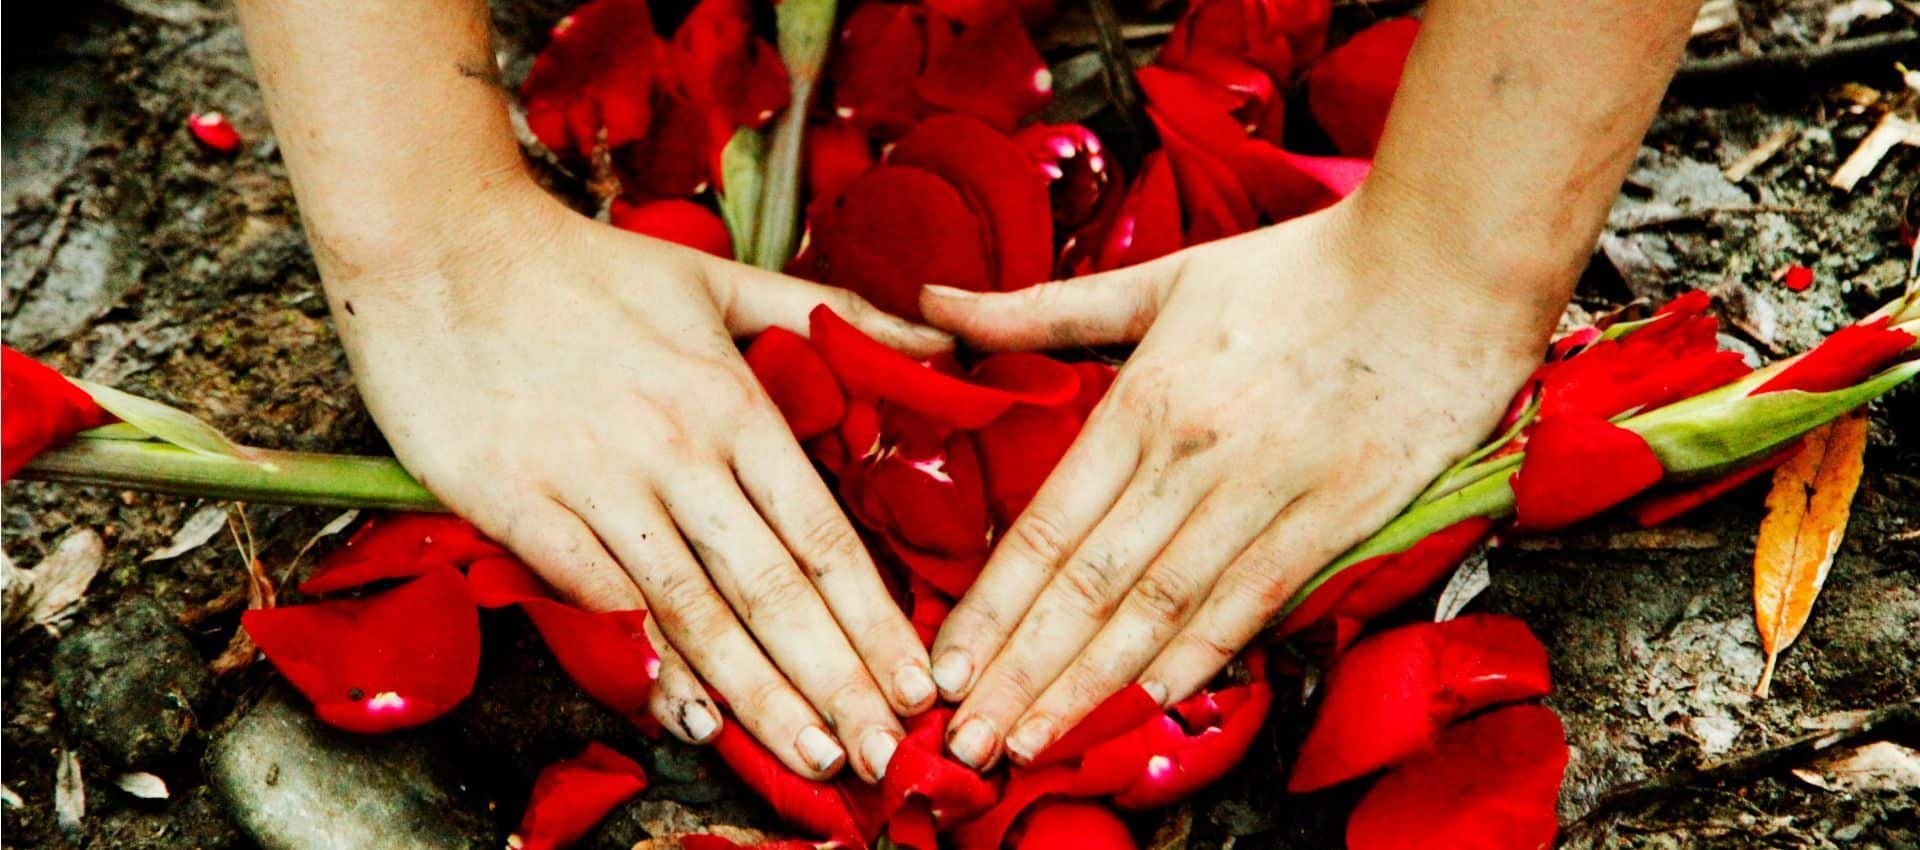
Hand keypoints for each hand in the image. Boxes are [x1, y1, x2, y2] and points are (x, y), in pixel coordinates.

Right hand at [327, 181, 945, 781]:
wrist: (439, 241)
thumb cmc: (583, 268)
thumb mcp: (719, 278)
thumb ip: (828, 315)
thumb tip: (936, 337)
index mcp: (731, 401)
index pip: (821, 533)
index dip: (874, 618)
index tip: (916, 682)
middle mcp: (676, 449)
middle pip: (772, 589)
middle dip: (836, 680)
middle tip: (884, 753)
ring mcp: (595, 480)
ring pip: (693, 608)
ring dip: (757, 693)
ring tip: (809, 754)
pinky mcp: (517, 502)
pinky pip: (594, 598)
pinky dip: (643, 660)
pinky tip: (688, 713)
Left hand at [920, 199, 1563, 768]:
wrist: (1442, 265)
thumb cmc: (1296, 270)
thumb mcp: (1158, 280)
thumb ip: (1039, 311)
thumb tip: (931, 302)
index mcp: (1142, 402)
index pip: (1044, 528)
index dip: (989, 608)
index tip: (944, 669)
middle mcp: (1192, 458)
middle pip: (1087, 586)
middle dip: (1020, 671)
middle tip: (965, 742)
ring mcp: (1265, 493)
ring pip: (1159, 608)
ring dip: (1090, 685)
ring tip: (1031, 742)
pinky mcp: (1335, 518)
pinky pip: (1252, 600)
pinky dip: (1200, 656)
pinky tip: (1148, 704)